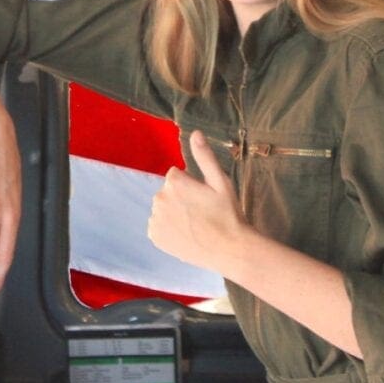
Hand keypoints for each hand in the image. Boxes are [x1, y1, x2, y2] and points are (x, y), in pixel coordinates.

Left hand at [147, 130, 247, 270]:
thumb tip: (195, 133)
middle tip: (202, 212)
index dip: (192, 185)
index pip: (176, 175)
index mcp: (173, 182)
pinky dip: (169, 229)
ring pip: (163, 209)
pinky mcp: (155, 237)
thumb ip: (204, 156)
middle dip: (181, 198)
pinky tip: (186, 234)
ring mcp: (155, 220)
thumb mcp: (220, 181)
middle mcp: (159, 199)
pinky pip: (158, 226)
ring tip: (195, 225)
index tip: (205, 198)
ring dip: (174, 213)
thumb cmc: (227, 213)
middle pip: (168, 192)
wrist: (228, 249)